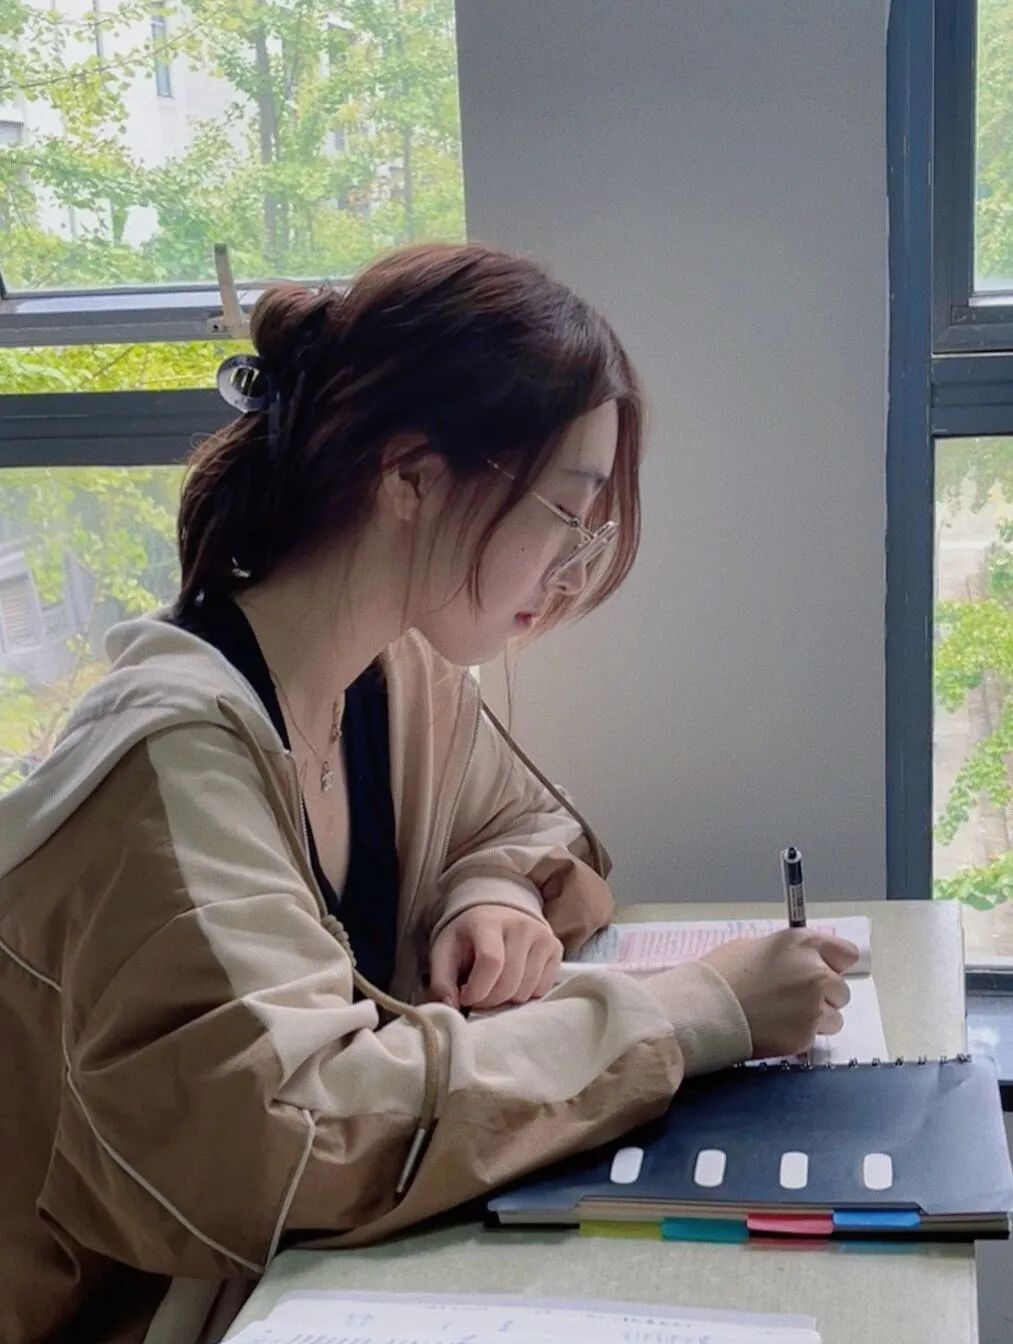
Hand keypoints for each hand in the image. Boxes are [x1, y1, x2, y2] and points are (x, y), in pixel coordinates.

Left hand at [429, 907, 562, 1010]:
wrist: (497, 912)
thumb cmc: (468, 936)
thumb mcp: (444, 952)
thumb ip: (441, 981)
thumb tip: (451, 1007)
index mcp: (488, 922)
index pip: (491, 962)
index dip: (477, 990)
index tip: (465, 997)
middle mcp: (520, 925)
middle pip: (509, 982)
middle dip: (490, 1001)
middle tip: (478, 997)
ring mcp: (542, 936)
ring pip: (526, 991)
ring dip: (507, 1000)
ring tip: (495, 986)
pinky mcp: (556, 948)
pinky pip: (542, 989)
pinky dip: (525, 995)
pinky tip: (513, 982)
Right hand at [701, 930, 859, 1058]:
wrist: (705, 1009)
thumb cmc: (722, 974)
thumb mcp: (755, 948)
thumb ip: (789, 955)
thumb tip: (801, 964)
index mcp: (803, 944)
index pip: (846, 954)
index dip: (834, 964)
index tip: (824, 971)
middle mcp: (816, 973)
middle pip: (841, 990)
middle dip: (823, 996)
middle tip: (793, 999)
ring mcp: (814, 1007)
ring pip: (834, 1018)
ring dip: (816, 1019)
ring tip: (783, 1016)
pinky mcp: (806, 1036)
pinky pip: (814, 1037)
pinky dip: (799, 1035)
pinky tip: (775, 1029)